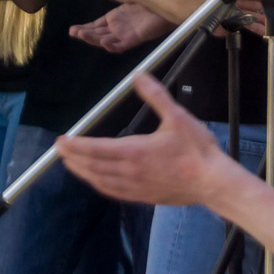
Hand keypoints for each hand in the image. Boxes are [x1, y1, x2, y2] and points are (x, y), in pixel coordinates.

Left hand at [56, 75, 231, 206]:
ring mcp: (135, 187)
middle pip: (92, 166)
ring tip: (70, 164)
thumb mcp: (177, 117)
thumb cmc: (197, 150)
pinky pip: (113, 192)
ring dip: (82, 172)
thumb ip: (155, 95)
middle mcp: (129, 172)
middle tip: (59, 150)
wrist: (213, 182)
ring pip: (100, 181)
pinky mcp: (142, 197)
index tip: (61, 141)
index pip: (95, 149)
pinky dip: (99, 185)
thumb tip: (139, 76)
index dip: (75, 146)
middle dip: (73, 158)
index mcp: (134, 152)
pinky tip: (95, 181)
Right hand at [72, 2, 167, 51]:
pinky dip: (112, 46)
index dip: (85, 28)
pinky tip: (104, 42)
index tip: (73, 28)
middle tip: (73, 32)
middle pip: (97, 35)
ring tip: (82, 35)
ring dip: (93, 40)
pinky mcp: (134, 39)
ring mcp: (125, 35)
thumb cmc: (149, 0)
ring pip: (105, 41)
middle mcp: (118, 29)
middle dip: (84, 34)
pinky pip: (120, 46)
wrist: (166, 5)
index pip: (96, 26)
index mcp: (115, 20)